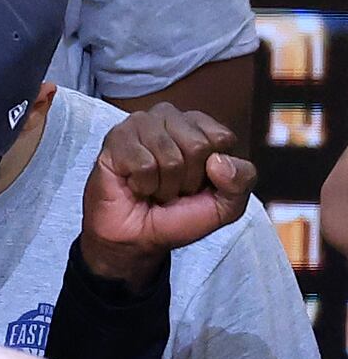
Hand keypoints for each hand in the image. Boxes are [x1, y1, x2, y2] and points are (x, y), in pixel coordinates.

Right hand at [76, 101, 251, 280]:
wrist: (137, 239)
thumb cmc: (179, 216)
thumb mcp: (227, 206)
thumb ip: (242, 180)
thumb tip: (218, 161)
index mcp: (199, 127)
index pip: (221, 138)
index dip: (213, 171)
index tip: (198, 184)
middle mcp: (169, 118)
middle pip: (197, 146)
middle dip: (187, 179)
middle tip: (173, 189)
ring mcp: (140, 125)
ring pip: (169, 156)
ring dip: (164, 185)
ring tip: (154, 188)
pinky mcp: (115, 139)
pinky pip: (143, 164)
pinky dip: (143, 185)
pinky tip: (135, 185)